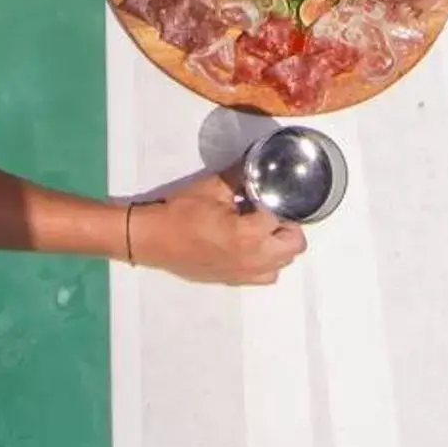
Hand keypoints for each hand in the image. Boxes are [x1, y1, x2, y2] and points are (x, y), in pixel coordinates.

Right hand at [124, 173, 306, 285]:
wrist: (153, 238)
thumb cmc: (181, 212)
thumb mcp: (213, 187)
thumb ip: (241, 175)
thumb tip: (257, 166)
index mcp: (250, 235)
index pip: (283, 217)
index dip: (278, 201)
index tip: (268, 194)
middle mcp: (254, 259)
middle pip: (294, 245)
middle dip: (286, 224)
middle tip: (267, 210)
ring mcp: (245, 274)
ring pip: (283, 263)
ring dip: (278, 245)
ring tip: (260, 229)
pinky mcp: (234, 281)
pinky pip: (266, 276)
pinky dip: (266, 262)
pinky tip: (249, 246)